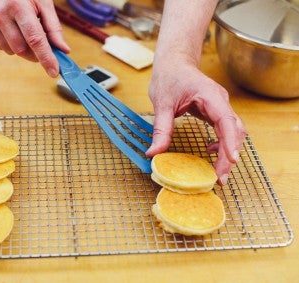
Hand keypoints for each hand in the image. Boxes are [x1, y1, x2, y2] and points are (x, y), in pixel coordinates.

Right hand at [0, 0, 69, 76]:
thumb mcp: (43, 2)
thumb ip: (53, 28)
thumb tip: (63, 50)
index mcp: (18, 5)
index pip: (35, 39)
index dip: (46, 58)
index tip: (54, 71)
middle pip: (22, 49)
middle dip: (36, 54)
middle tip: (43, 48)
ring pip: (11, 50)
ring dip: (23, 48)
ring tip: (25, 30)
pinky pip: (0, 46)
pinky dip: (11, 43)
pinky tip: (12, 29)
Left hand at [146, 57, 245, 185]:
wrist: (173, 62)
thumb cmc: (169, 76)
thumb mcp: (161, 103)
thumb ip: (161, 129)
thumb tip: (153, 153)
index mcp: (210, 95)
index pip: (226, 120)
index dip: (230, 141)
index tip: (230, 160)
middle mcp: (220, 101)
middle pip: (234, 130)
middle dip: (229, 155)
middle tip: (219, 178)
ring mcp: (219, 106)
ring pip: (233, 131)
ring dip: (228, 152)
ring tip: (218, 173)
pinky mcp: (215, 111)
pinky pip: (225, 129)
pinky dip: (222, 144)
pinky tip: (210, 152)